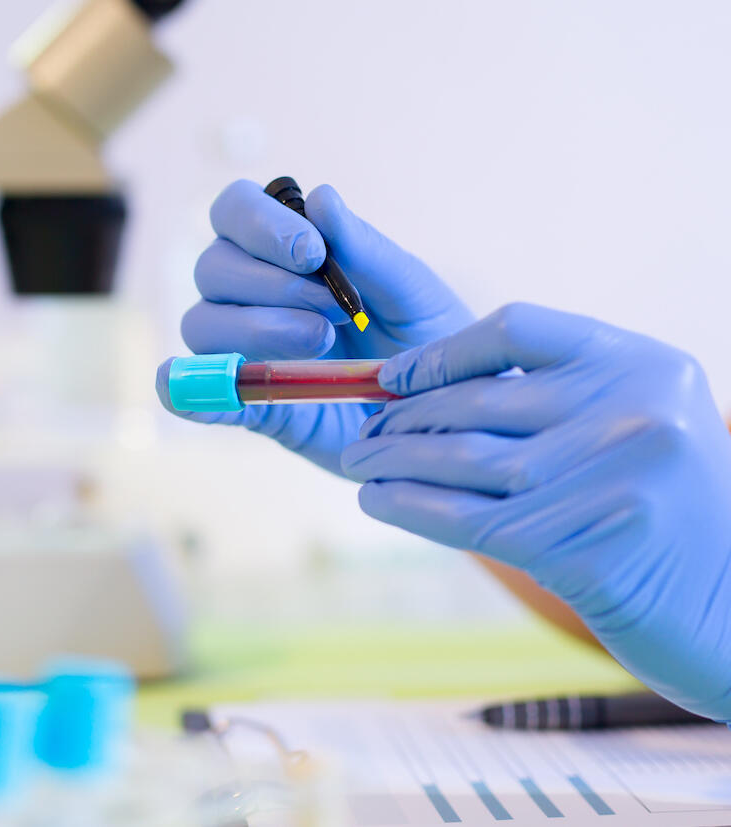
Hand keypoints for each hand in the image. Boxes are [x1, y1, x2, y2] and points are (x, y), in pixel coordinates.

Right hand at [156, 179, 472, 475]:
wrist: (445, 415)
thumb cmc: (429, 341)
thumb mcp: (412, 292)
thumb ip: (365, 249)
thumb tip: (320, 196)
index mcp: (286, 250)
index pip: (234, 211)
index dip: (259, 224)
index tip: (314, 255)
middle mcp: (251, 293)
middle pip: (213, 266)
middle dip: (271, 284)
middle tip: (338, 311)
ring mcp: (243, 349)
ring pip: (202, 323)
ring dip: (254, 328)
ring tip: (320, 346)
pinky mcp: (247, 405)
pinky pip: (196, 393)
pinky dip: (192, 392)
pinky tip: (214, 396)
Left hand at [342, 303, 730, 720]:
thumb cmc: (669, 516)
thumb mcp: (639, 430)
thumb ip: (563, 402)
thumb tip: (429, 392)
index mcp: (644, 364)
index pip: (516, 329)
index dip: (443, 352)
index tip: (394, 376)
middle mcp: (632, 410)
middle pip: (478, 402)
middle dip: (404, 418)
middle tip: (363, 432)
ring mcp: (609, 478)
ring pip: (462, 459)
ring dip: (393, 461)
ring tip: (358, 464)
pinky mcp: (582, 546)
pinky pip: (466, 517)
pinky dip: (408, 506)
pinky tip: (376, 501)